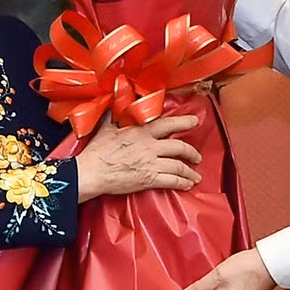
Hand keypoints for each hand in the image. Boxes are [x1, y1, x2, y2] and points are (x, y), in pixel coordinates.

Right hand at [74, 114, 201, 201]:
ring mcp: (151, 163)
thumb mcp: (107, 127)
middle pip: (179, 147)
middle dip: (192, 152)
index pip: (168, 123)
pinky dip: (182, 183)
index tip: (194, 121)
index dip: (184, 121)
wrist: (91, 172)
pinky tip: (187, 184)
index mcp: (141, 132)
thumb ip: (116, 116)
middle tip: (197, 156)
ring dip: (190, 171)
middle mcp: (150, 146)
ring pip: (178, 166)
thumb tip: (115, 104)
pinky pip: (171, 181)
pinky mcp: (149, 179)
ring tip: (195, 174)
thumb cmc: (97, 151)